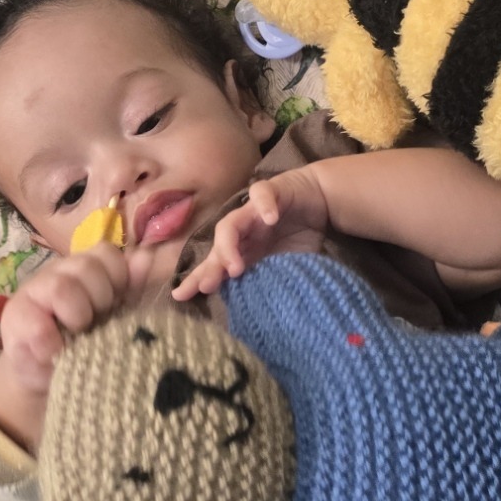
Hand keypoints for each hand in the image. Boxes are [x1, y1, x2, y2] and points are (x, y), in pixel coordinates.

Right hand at [0, 245, 153, 446]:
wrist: (46, 377)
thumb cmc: (86, 343)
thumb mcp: (116, 317)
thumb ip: (133, 288)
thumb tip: (146, 257)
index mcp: (87, 269)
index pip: (107, 254)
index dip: (118, 279)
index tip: (117, 305)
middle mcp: (60, 272)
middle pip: (87, 266)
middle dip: (100, 299)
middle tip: (95, 323)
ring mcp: (34, 291)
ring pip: (62, 288)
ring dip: (77, 316)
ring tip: (77, 336)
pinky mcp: (15, 318)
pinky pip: (39, 327)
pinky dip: (53, 345)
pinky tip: (56, 353)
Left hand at [172, 168, 328, 300]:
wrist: (320, 199)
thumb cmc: (300, 234)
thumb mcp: (288, 265)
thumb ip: (274, 280)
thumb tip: (267, 310)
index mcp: (245, 250)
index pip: (217, 266)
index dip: (198, 279)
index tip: (179, 296)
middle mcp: (243, 231)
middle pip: (217, 247)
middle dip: (211, 267)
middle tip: (207, 286)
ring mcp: (253, 210)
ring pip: (230, 224)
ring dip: (229, 244)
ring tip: (235, 266)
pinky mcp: (272, 191)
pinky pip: (262, 195)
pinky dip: (265, 206)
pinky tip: (270, 218)